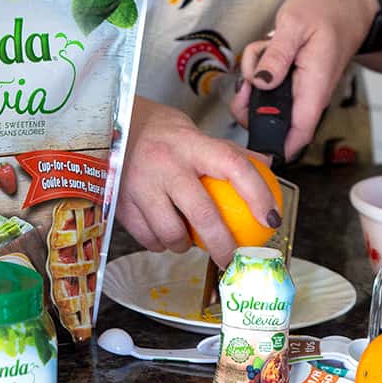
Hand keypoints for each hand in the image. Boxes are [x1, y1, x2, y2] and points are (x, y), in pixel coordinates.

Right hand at [116, 97, 281, 268]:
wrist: (110, 124)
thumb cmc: (158, 131)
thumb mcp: (193, 132)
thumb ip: (226, 151)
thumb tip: (265, 166)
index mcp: (190, 143)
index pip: (233, 165)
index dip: (257, 194)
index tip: (271, 217)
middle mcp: (166, 163)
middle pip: (203, 213)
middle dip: (224, 245)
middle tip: (232, 258)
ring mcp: (140, 184)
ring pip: (171, 233)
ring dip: (185, 245)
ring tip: (188, 240)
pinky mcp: (120, 201)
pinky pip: (146, 237)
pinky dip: (159, 242)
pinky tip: (162, 234)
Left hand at [231, 0, 374, 159]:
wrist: (346, 9)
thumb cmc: (327, 14)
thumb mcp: (295, 25)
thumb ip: (276, 55)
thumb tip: (261, 82)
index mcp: (313, 87)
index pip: (297, 134)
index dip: (274, 147)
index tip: (251, 145)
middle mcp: (308, 95)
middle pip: (272, 120)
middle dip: (249, 103)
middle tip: (247, 76)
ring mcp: (299, 90)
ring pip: (264, 100)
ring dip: (253, 78)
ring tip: (263, 50)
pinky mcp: (291, 82)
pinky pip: (266, 84)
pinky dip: (258, 68)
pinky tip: (266, 49)